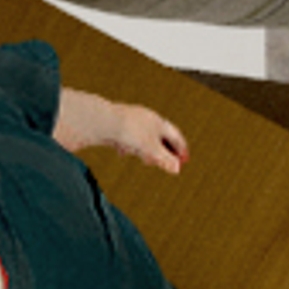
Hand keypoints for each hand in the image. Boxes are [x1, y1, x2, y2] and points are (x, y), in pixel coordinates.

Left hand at [55, 85, 187, 173]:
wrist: (103, 121)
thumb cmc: (128, 131)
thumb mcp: (150, 149)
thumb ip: (164, 159)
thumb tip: (176, 169)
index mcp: (159, 122)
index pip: (176, 136)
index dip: (181, 149)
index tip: (184, 160)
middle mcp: (147, 118)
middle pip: (160, 137)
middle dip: (164, 151)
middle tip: (168, 162)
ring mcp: (132, 120)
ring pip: (144, 137)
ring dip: (147, 149)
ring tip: (146, 159)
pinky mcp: (118, 124)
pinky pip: (128, 137)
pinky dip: (130, 146)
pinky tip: (122, 151)